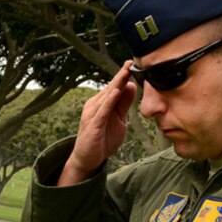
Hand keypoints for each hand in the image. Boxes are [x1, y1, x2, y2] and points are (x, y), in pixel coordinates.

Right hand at [58, 63, 136, 185]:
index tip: (134, 63)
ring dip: (117, 84)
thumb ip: (124, 104)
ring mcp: (93, 114)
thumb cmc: (103, 139)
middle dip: (121, 75)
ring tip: (126, 72)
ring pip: (107, 96)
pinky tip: (116, 92)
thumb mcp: (119, 120)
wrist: (88, 159)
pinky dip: (109, 101)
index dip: (124, 75)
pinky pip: (102, 111)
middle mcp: (95, 105)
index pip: (115, 86)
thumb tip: (131, 86)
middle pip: (111, 87)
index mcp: (102, 103)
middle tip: (131, 62)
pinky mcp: (93, 125)